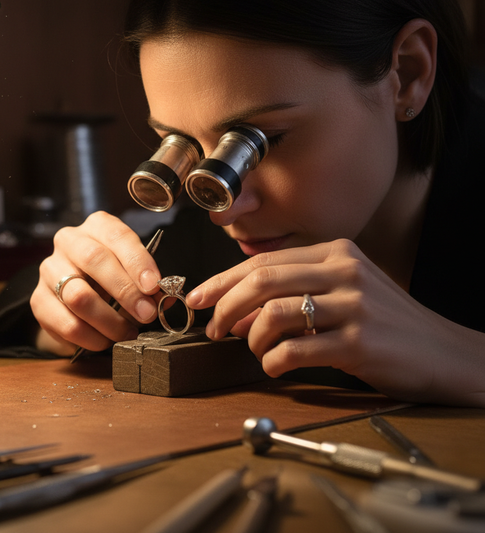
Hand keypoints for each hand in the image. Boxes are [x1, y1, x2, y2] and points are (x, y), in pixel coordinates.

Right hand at [31, 211, 161, 354]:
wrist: (77, 299)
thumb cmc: (111, 281)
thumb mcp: (132, 274)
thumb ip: (146, 285)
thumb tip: (159, 301)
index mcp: (97, 227)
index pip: (117, 236)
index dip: (138, 262)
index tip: (153, 287)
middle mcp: (69, 242)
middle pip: (94, 260)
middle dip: (125, 291)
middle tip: (146, 314)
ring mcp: (50, 270)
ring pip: (78, 296)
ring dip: (109, 321)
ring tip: (126, 332)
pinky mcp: (39, 300)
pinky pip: (67, 324)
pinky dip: (92, 338)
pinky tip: (105, 340)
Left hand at [185, 239, 484, 405]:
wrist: (444, 352)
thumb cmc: (387, 322)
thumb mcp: (342, 293)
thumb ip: (290, 295)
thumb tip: (233, 312)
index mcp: (336, 252)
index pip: (263, 260)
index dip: (222, 280)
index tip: (198, 298)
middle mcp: (344, 271)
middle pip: (261, 281)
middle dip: (224, 305)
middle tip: (212, 328)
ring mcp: (354, 306)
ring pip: (273, 313)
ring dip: (251, 337)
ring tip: (254, 350)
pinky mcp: (359, 343)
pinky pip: (295, 351)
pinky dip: (273, 362)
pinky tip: (276, 367)